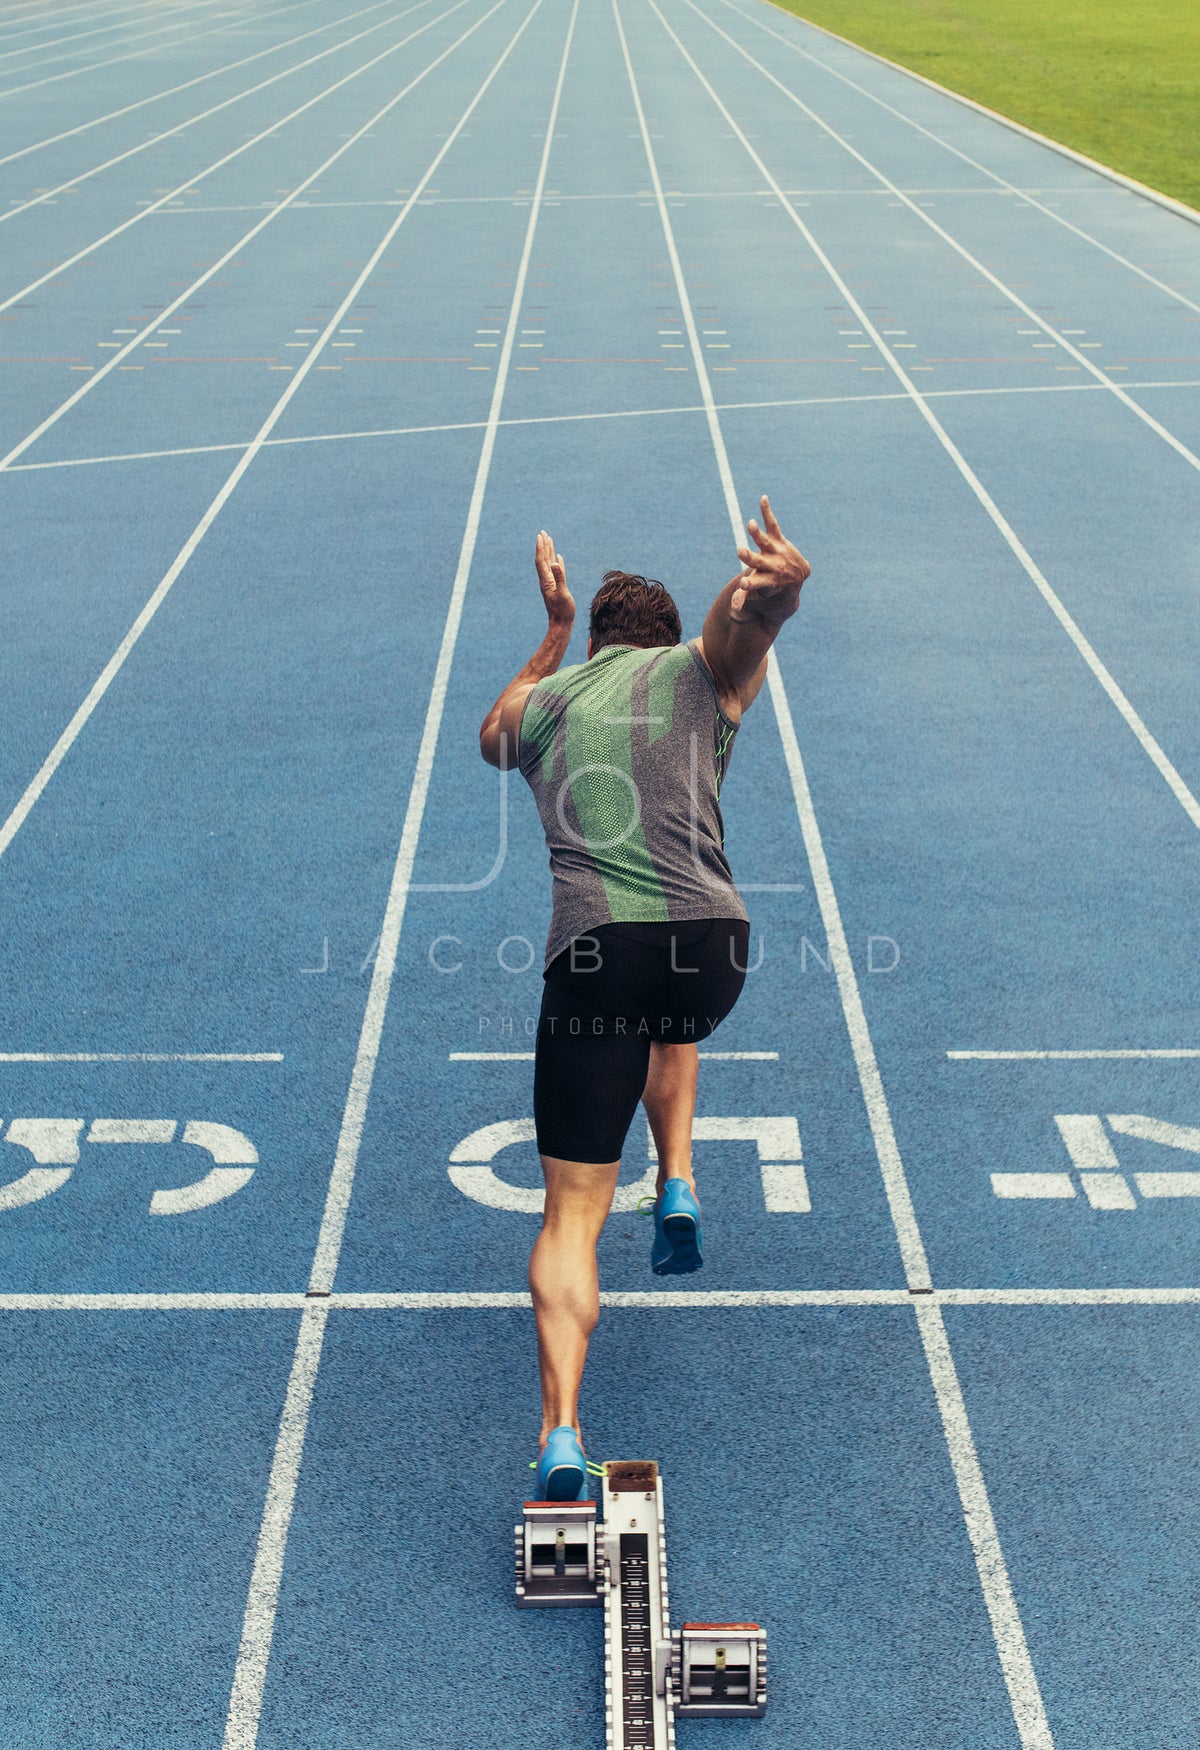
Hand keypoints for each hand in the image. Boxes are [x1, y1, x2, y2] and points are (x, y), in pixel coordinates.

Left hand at [535, 529, 574, 626]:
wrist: (561, 623)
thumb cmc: (563, 611)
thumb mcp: (563, 594)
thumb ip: (560, 578)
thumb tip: (556, 563)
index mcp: (546, 580)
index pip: (542, 560)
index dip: (541, 548)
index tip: (541, 536)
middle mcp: (547, 580)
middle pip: (543, 559)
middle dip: (543, 545)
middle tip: (543, 533)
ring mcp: (551, 583)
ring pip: (549, 564)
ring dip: (548, 551)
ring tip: (549, 540)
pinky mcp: (557, 586)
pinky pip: (556, 571)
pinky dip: (557, 562)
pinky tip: (558, 558)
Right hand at [731, 495, 809, 623]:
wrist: (799, 574)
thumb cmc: (772, 582)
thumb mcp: (760, 589)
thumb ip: (745, 596)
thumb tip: (734, 606)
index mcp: (765, 580)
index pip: (756, 584)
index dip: (749, 585)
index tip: (742, 585)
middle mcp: (771, 565)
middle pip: (758, 562)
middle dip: (749, 558)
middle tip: (739, 552)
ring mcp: (775, 551)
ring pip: (765, 542)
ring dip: (756, 533)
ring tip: (750, 523)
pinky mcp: (779, 539)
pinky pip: (772, 524)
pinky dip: (766, 512)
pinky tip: (763, 498)